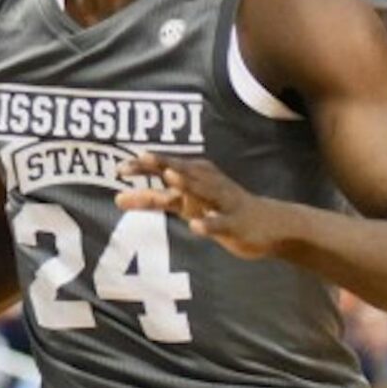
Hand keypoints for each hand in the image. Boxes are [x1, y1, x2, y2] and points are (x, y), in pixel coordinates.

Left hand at [116, 153, 282, 258]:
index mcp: (194, 176)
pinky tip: (196, 227)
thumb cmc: (219, 210)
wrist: (269, 225)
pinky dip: (210, 224)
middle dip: (161, 166)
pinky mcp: (236, 223)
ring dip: (188, 183)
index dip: (143, 167)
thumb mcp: (184, 204)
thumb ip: (153, 200)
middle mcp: (207, 184)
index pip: (165, 167)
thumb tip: (117, 198)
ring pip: (204, 191)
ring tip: (171, 177)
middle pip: (181, 173)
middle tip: (139, 160)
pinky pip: (221, 223)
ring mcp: (223, 203)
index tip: (119, 168)